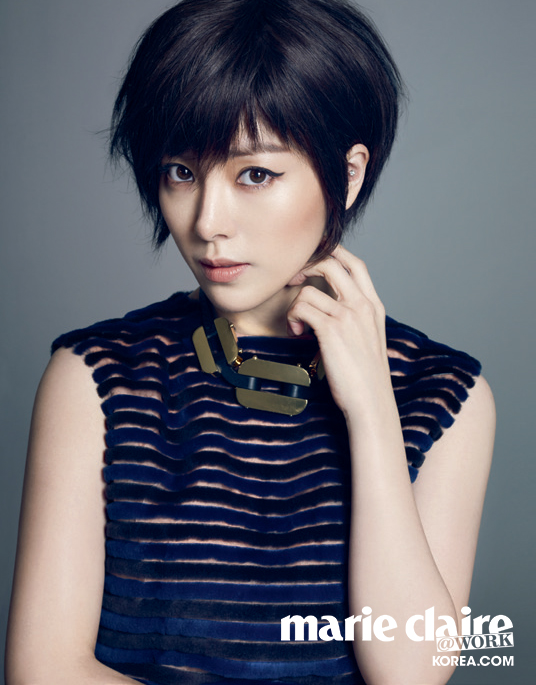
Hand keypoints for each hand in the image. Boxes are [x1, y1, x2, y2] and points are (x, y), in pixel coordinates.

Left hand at [286, 246, 392, 419]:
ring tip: (297, 325)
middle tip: (293, 279)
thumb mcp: (367, 340)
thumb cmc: (364, 377)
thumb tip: (326, 307)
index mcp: (373, 306)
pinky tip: (296, 333)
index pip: (356, 264)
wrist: (371, 402)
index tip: (312, 259)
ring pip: (308, 288)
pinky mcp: (331, 329)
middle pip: (331, 263)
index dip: (333, 253)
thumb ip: (354, 319)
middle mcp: (363, 306)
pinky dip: (292, 318)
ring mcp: (348, 315)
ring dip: (294, 304)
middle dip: (306, 265)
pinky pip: (301, 307)